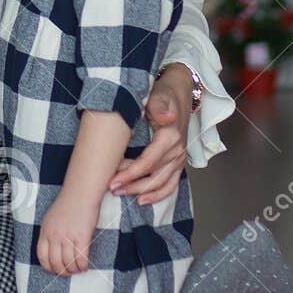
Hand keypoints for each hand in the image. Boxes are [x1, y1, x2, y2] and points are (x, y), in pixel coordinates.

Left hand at [36, 191, 98, 276]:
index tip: (53, 270)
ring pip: (68, 263)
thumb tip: (54, 250)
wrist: (81, 192)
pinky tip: (85, 266)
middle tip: (68, 273)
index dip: (48, 267)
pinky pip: (81, 258)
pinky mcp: (82, 237)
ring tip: (78, 269)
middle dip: (62, 272)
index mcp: (45, 230)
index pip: (42, 256)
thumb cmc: (68, 203)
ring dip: (74, 270)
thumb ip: (50, 232)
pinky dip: (83, 266)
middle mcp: (55, 235)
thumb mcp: (51, 217)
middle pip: (55, 262)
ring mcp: (68, 236)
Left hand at [108, 65, 191, 205]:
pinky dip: (159, 195)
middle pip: (154, 176)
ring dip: (142, 192)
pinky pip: (171, 184)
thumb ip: (159, 108)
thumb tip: (166, 118)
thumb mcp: (157, 96)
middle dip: (132, 185)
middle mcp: (177, 150)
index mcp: (170, 136)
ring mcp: (180, 158)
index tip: (113, 181)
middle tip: (112, 188)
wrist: (179, 93)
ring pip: (162, 183)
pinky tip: (143, 200)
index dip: (130, 174)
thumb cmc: (163, 95)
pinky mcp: (179, 163)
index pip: (148, 162)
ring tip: (123, 194)